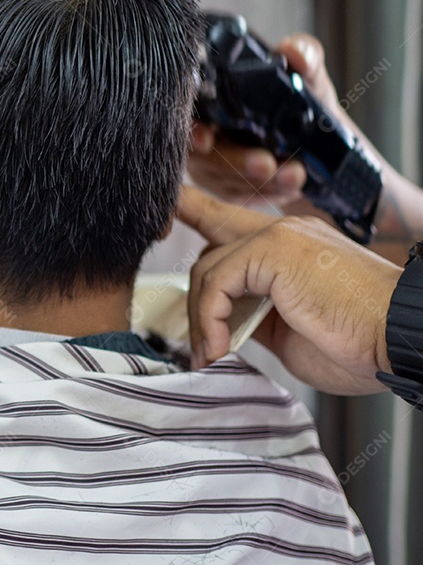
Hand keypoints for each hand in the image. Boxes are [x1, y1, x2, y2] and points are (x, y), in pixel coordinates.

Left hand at [176, 185, 401, 394]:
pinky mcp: (274, 249)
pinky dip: (209, 317)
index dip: (193, 212)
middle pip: (211, 248)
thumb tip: (219, 322)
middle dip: (195, 296)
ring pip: (208, 267)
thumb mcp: (290, 331)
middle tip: (197, 345)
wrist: (400, 341)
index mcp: (290, 246)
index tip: (166, 216)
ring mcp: (279, 236)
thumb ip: (253, 314)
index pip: (229, 220)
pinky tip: (219, 346)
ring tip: (211, 354)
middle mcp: (283, 232)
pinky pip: (217, 281)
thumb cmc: (358, 344)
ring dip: (201, 318)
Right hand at [188, 34, 337, 208]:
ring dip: (257, 182)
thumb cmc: (307, 106)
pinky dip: (267, 194)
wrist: (326, 147)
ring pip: (222, 179)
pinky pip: (239, 197)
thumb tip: (294, 51)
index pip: (187, 114)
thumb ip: (305, 56)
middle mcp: (203, 132)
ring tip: (296, 177)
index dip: (190, 128)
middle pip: (201, 154)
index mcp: (213, 100)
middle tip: (267, 164)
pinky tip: (291, 188)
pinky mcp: (226, 189)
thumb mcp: (310, 78)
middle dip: (233, 161)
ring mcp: (211, 164)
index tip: (204, 140)